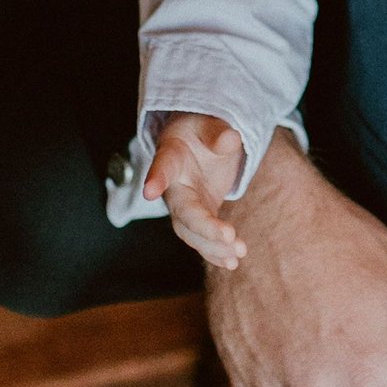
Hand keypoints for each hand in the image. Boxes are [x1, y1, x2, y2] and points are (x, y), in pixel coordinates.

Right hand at [143, 111, 248, 268]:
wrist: (198, 143)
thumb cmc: (200, 131)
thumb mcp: (208, 123)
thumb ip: (217, 132)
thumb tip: (230, 140)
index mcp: (170, 157)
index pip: (161, 167)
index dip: (155, 179)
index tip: (149, 191)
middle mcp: (173, 187)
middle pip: (182, 211)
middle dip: (203, 226)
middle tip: (228, 236)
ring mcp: (185, 206)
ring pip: (192, 232)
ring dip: (213, 246)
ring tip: (237, 254)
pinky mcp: (198, 217)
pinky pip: (203, 239)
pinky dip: (216, 253)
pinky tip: (232, 263)